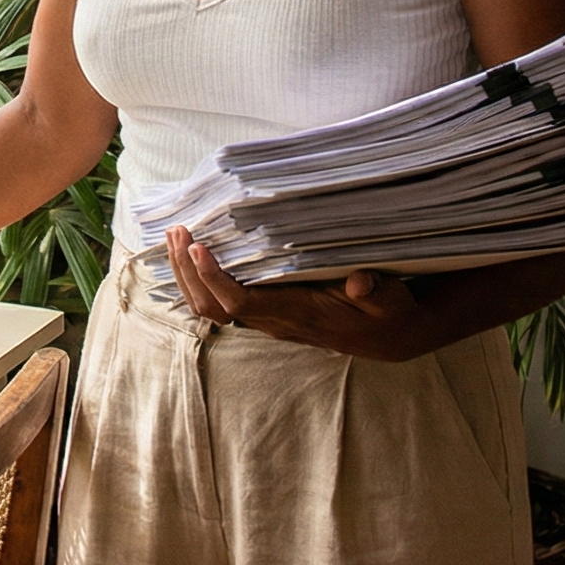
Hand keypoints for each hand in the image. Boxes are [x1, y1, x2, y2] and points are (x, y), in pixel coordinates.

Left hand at [165, 226, 436, 361]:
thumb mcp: (390, 298)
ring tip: (174, 234)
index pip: (240, 303)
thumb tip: (360, 281)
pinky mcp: (264, 310)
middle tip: (178, 229)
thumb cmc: (386, 310)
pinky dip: (197, 277)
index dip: (215, 278)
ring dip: (186, 274)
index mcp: (296, 314)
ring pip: (208, 306)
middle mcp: (273, 320)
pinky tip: (189, 251)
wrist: (386, 335)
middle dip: (188, 271)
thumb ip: (375, 290)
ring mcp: (265, 318)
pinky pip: (217, 300)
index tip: (199, 247)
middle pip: (211, 306)